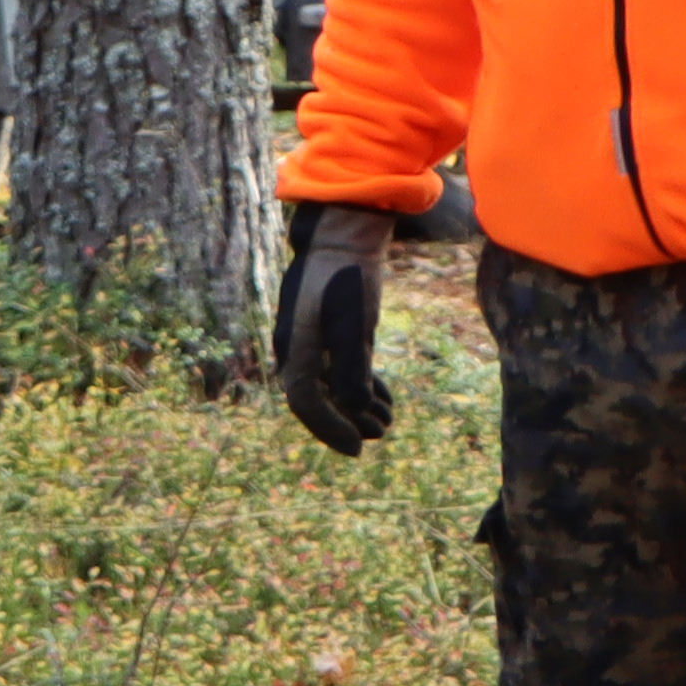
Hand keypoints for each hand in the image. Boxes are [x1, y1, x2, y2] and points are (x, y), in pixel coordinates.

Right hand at [273, 203, 395, 455]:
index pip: (305, 402)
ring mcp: (312, 339)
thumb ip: (354, 371)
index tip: (358, 448)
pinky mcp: (329, 330)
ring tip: (388, 417)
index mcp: (296, 349)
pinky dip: (362, 385)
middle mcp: (298, 349)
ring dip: (358, 406)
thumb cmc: (347, 279)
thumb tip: (355, 411)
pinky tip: (384, 396)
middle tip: (380, 433)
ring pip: (330, 386)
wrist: (343, 237)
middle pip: (316, 399)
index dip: (330, 429)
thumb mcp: (355, 326)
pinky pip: (339, 369)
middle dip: (347, 420)